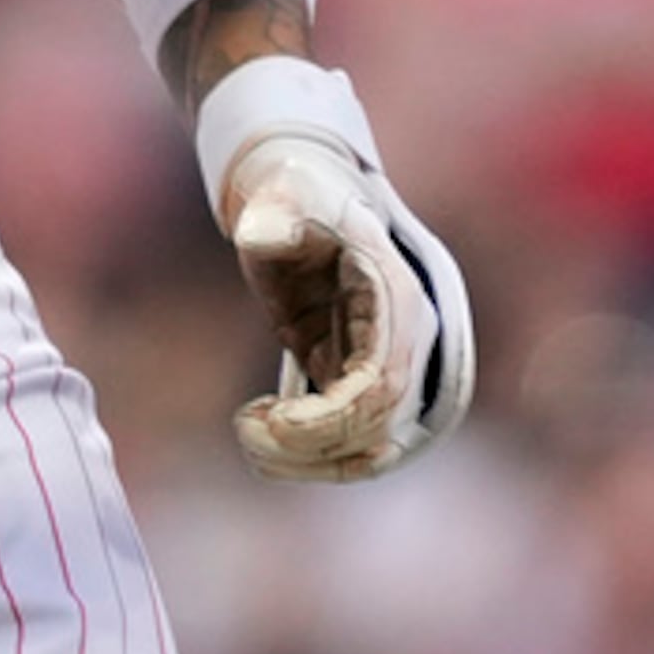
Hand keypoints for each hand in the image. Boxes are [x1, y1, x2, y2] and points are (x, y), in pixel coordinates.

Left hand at [208, 70, 474, 482]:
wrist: (301, 197)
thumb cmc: (295, 192)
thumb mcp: (284, 192)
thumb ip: (275, 212)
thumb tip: (259, 234)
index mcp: (398, 300)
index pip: (383, 384)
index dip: (334, 416)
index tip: (277, 421)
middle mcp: (405, 342)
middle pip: (379, 428)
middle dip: (313, 446)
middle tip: (249, 433)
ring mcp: (385, 366)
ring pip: (370, 448)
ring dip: (311, 462)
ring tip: (251, 440)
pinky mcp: (357, 382)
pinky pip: (349, 442)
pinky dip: (308, 455)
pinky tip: (261, 429)